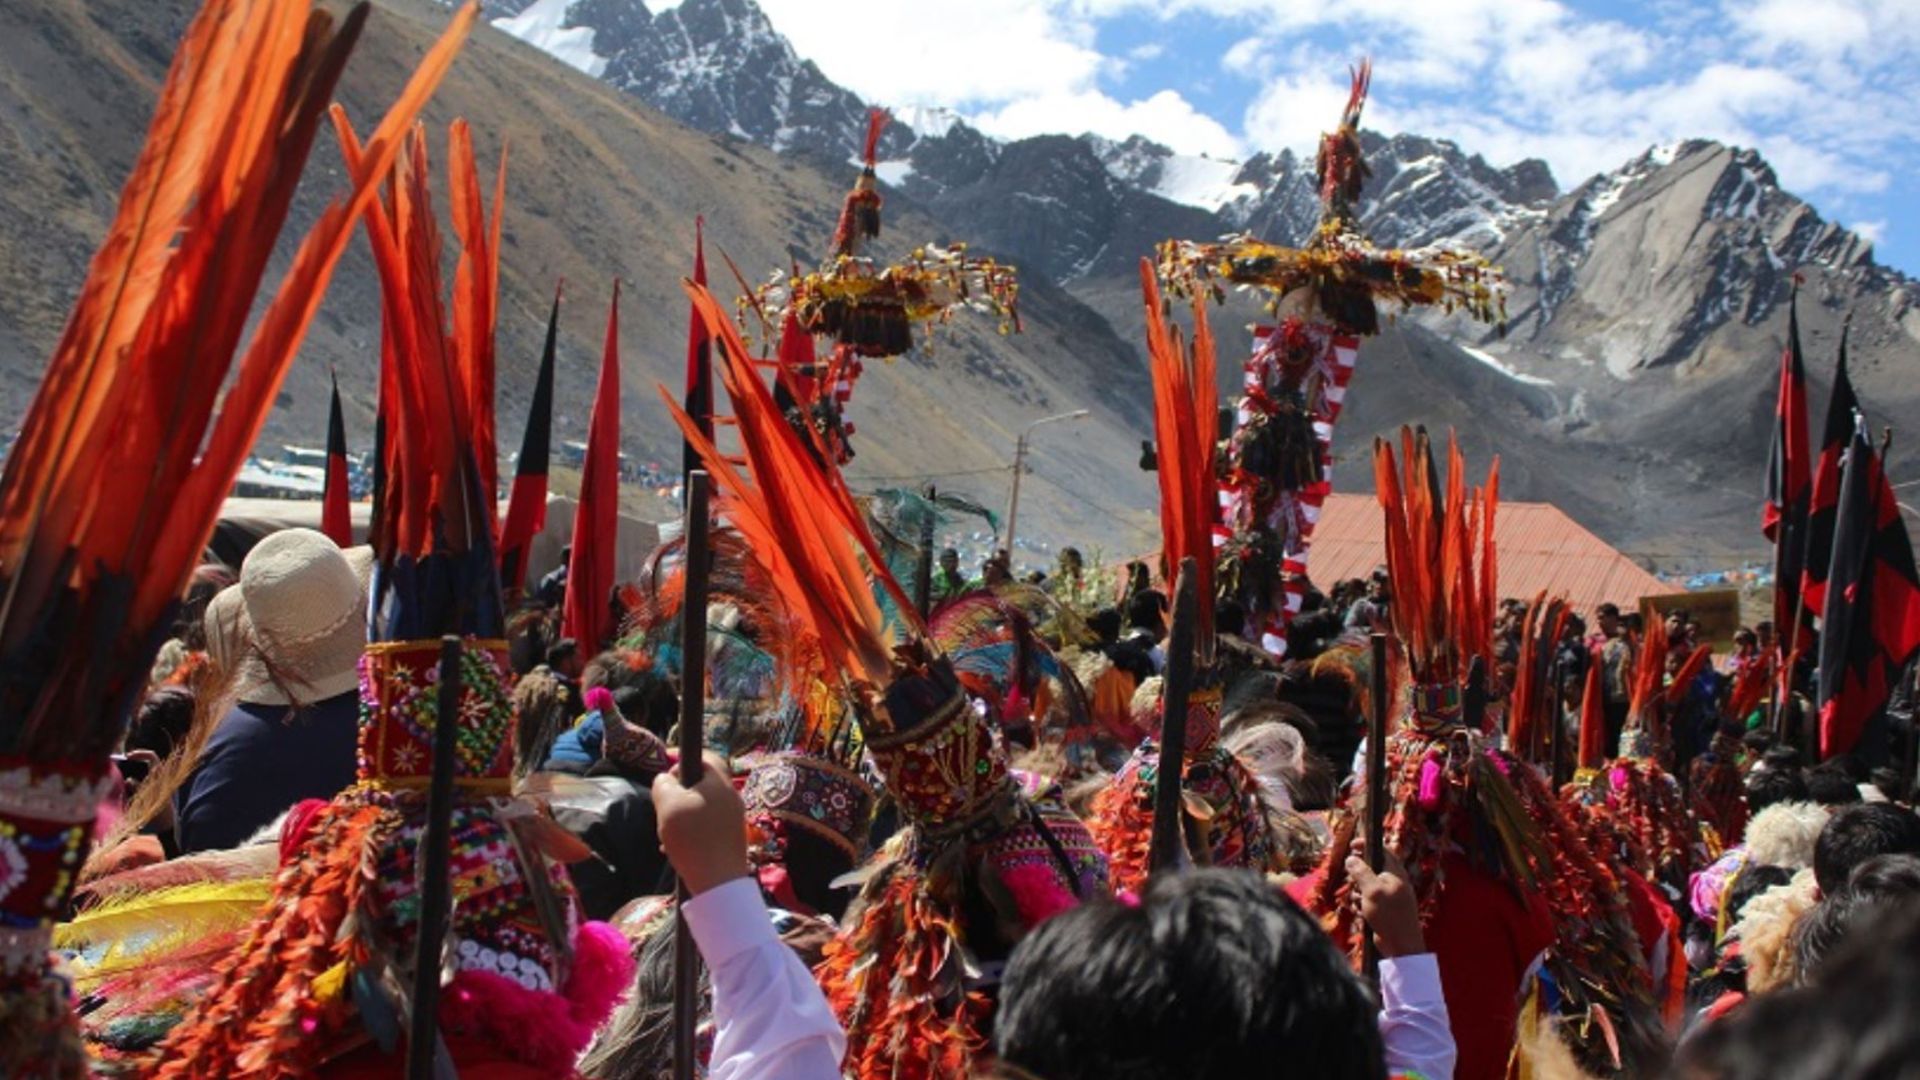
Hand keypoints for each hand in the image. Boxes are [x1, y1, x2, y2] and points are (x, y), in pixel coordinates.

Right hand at [651, 751, 748, 894]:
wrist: (718, 881)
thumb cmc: (692, 838)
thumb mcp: (668, 805)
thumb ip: (663, 785)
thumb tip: (666, 779)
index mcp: (720, 783)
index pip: (706, 757)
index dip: (683, 757)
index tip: (664, 765)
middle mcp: (732, 797)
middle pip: (703, 783)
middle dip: (680, 791)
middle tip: (663, 803)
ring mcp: (734, 818)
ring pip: (703, 806)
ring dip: (683, 814)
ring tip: (667, 830)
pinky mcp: (732, 838)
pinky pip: (708, 825)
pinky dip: (692, 830)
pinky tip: (677, 846)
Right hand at [1346, 846, 1424, 958]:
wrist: (1401, 945)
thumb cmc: (1390, 915)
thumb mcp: (1372, 890)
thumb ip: (1361, 872)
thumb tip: (1351, 858)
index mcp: (1395, 873)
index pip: (1382, 850)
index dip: (1366, 845)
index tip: (1351, 845)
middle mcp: (1393, 882)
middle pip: (1370, 868)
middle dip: (1357, 876)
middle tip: (1354, 884)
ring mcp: (1389, 896)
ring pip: (1365, 886)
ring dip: (1358, 894)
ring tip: (1360, 904)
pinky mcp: (1383, 910)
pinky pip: (1367, 901)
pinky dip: (1361, 906)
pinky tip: (1362, 914)